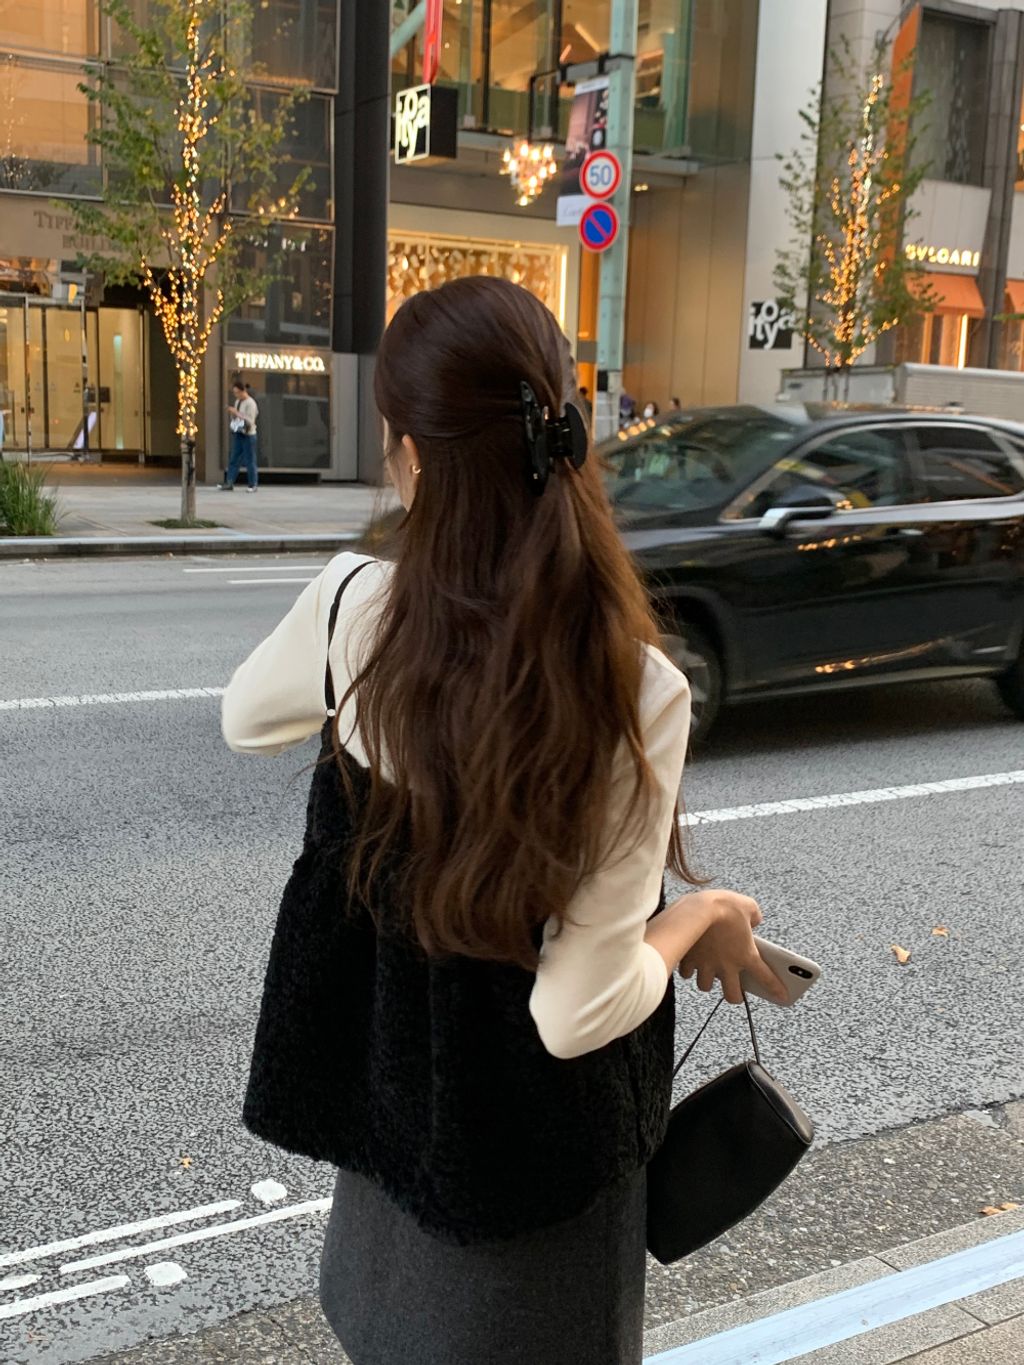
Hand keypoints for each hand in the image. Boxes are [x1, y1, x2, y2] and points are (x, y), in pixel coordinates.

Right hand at [678, 890, 787, 1004]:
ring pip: (706, 986)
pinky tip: (690, 962)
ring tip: (709, 973)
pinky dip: (689, 969)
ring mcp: (706, 965)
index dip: (776, 989)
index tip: (783, 996)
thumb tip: (753, 919)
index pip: (766, 978)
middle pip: (732, 995)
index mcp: (746, 955)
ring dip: (708, 981)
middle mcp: (727, 966)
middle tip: (734, 989)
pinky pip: (687, 972)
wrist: (697, 908)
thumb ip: (754, 916)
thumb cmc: (725, 906)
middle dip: (735, 995)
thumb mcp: (749, 906)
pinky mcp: (689, 959)